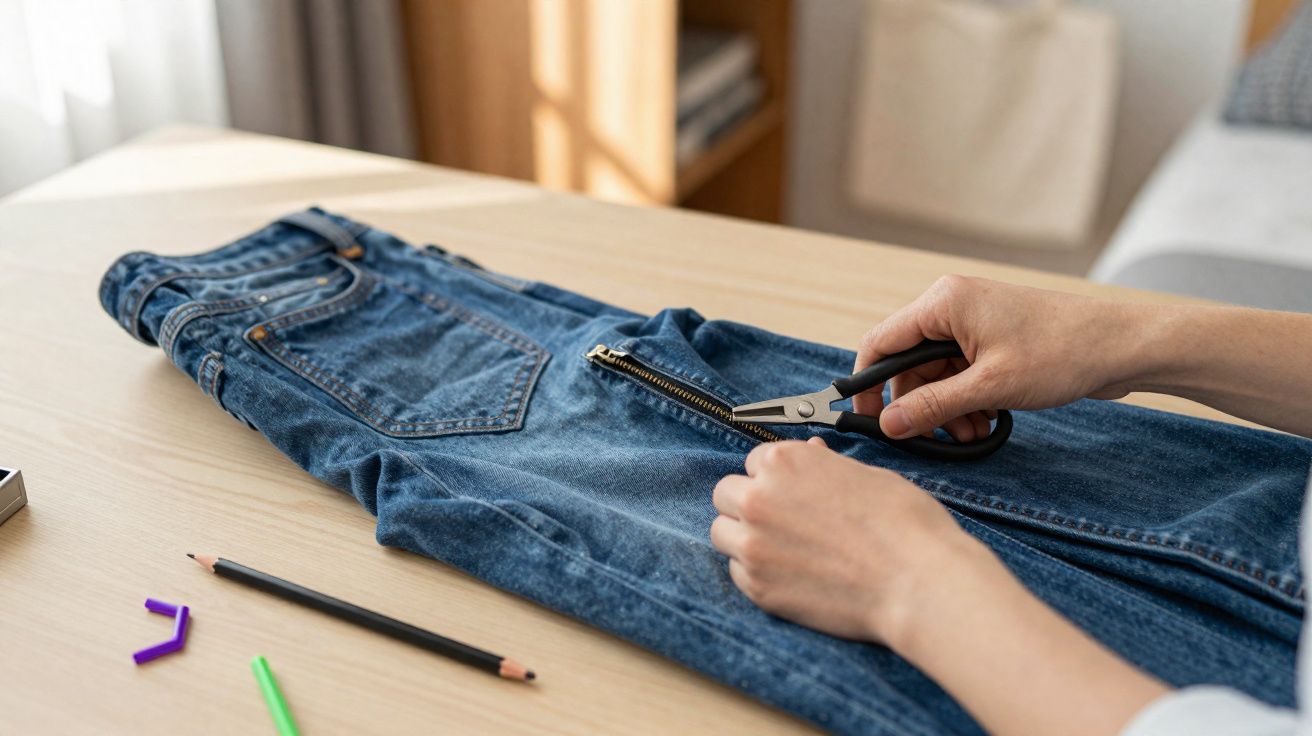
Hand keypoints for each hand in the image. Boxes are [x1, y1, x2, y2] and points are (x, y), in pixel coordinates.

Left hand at [710, 437, 987, 643]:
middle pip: (725, 494)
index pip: (755, 461)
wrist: (917, 582)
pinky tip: (789, 575)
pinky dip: (755, 572)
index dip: (775, 477)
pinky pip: (736, 572)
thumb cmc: (903, 523)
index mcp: (784, 462)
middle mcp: (758, 498)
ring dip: (743, 537)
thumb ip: (822, 466)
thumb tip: (808, 456)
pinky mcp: (757, 587)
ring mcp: (753, 545)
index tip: (790, 492)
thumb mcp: (864, 474)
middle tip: (779, 520)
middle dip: (748, 503)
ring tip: (780, 549)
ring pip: (722, 533)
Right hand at [853, 276, 1145, 440]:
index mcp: (943, 303)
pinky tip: (985, 421)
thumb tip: (889, 424)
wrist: (1123, 346)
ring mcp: (973, 323)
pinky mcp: (992, 339)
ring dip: (946, 408)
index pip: (881, 343)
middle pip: (908, 363)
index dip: (869, 385)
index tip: (869, 419)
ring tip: (971, 432)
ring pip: (935, 373)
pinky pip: (960, 373)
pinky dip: (965, 400)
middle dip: (920, 404)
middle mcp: (952, 306)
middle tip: (936, 437)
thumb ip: (932, 406)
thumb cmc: (1064, 352)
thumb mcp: (990, 387)